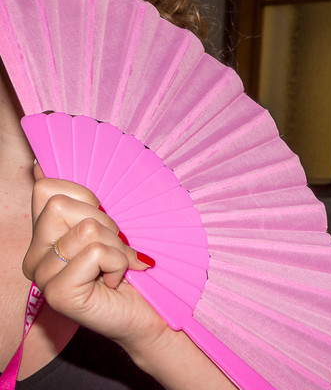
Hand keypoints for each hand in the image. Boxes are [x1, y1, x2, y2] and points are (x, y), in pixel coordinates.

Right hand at [21, 164, 163, 348]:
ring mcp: (42, 276)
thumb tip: (38, 166)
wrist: (148, 312)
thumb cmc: (132, 267)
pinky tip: (115, 282)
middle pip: (62, 204)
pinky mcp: (58, 293)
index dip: (87, 197)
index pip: (47, 188)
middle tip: (115, 249)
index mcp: (43, 236)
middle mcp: (35, 256)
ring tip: (117, 267)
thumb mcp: (110, 226)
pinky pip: (95, 252)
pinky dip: (118, 263)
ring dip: (116, 246)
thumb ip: (84, 202)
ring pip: (86, 228)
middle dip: (105, 222)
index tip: (104, 221)